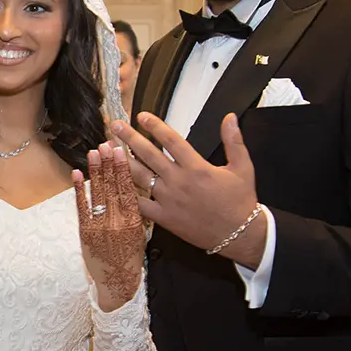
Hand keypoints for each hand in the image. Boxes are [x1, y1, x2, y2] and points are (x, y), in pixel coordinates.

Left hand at [72, 143, 144, 309]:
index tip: (121, 151)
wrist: (117, 281)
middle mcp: (116, 222)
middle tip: (106, 144)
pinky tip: (77, 174)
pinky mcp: (85, 231)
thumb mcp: (140, 233)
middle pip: (112, 187)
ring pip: (97, 193)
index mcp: (134, 221)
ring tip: (93, 153)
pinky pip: (82, 206)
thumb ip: (136, 211)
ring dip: (95, 171)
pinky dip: (79, 189)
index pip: (128, 189)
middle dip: (108, 164)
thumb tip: (131, 186)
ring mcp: (99, 226)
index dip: (123, 169)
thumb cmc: (131, 257)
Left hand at [112, 113, 265, 268]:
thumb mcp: (242, 167)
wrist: (239, 235)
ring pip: (140, 177)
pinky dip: (126, 194)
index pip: (171, 140)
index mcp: (197, 167)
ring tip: (108, 150)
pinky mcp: (164, 218)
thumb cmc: (241, 201)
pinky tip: (113, 184)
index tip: (141, 116)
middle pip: (149, 155)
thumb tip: (229, 117)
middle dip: (130, 138)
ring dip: (122, 162)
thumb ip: (234, 140)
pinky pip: (140, 205)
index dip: (155, 126)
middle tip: (116, 126)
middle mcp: (179, 181)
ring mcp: (169, 200)